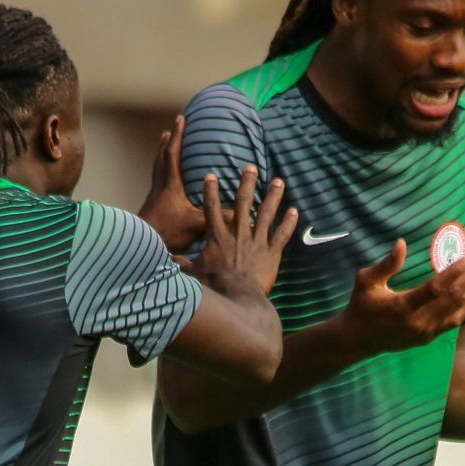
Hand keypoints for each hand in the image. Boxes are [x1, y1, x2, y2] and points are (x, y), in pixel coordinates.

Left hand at [139, 115, 206, 255]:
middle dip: (167, 143)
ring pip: (157, 170)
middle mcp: (160, 187)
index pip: (173, 153)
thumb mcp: (195, 224)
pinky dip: (161, 175)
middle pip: (161, 158)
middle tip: (170, 130)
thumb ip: (216, 217)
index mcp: (170, 185)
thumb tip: (239, 213)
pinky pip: (157, 183)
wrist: (141, 246)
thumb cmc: (166, 232)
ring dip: (161, 156)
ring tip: (164, 147)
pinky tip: (166, 183)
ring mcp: (154, 197)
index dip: (178, 135)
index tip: (181, 118)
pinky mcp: (152, 207)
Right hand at [190, 166, 295, 302]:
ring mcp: (257, 242)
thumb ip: (183, 265)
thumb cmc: (214, 287)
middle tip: (251, 167)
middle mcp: (238, 234)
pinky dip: (289, 223)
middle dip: (247, 183)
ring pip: (266, 214)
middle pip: (243, 203)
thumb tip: (169, 261)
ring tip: (278, 181)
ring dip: (273, 196)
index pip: (212, 209)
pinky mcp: (271, 254)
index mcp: (218, 238)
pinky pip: (282, 235)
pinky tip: (294, 210)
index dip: (210, 192)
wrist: (237, 298)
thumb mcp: (194, 274)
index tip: (211, 175)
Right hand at [336, 239, 464, 355]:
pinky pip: (453, 322)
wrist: (357, 340)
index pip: (435, 289)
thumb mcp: (367, 281)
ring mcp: (425, 332)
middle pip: (452, 297)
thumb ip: (386, 264)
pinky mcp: (428, 338)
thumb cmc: (361, 306)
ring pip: (456, 310)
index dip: (453, 273)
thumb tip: (401, 243)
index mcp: (403, 306)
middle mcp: (418, 321)